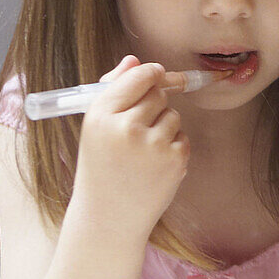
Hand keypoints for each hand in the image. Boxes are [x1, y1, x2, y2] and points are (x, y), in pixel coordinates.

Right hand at [67, 55, 189, 246]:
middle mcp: (126, 128)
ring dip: (164, 126)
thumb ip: (115, 91)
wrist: (109, 218)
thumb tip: (135, 60)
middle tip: (138, 127)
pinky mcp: (175, 160)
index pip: (138, 77)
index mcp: (100, 116)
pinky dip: (173, 146)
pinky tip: (154, 166)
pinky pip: (183, 135)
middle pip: (158, 93)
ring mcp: (153, 145)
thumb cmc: (101, 168)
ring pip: (173, 114)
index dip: (151, 73)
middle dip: (154, 103)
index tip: (157, 74)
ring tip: (142, 152)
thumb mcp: (95, 129)